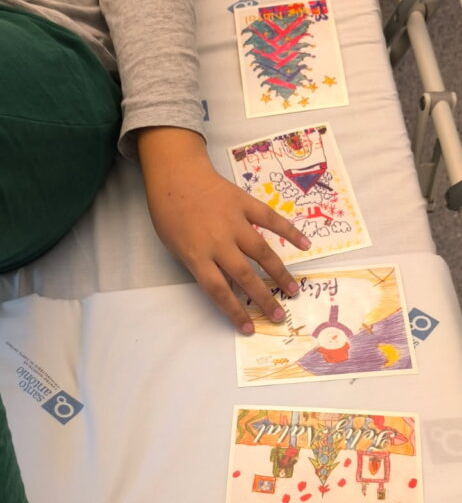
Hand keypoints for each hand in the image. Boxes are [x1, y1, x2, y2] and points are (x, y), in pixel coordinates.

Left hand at [137, 127, 309, 333]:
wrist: (175, 174)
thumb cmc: (170, 213)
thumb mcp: (177, 246)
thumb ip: (201, 265)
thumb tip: (229, 283)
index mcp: (197, 254)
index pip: (218, 290)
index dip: (234, 312)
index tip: (249, 328)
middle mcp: (218, 241)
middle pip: (244, 276)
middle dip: (263, 298)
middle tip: (279, 315)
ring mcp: (234, 222)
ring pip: (262, 252)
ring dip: (280, 273)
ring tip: (293, 291)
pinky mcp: (245, 204)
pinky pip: (270, 219)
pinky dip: (289, 232)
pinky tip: (304, 245)